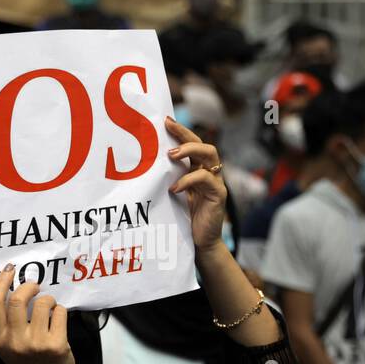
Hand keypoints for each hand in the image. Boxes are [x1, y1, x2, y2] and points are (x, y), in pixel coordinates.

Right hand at [0, 265, 75, 363]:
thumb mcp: (8, 348)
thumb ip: (7, 324)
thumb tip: (13, 288)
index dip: (1, 282)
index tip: (9, 270)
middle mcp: (15, 342)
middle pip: (18, 299)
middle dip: (29, 286)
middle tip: (35, 286)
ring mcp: (36, 344)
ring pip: (43, 303)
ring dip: (49, 300)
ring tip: (50, 309)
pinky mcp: (56, 345)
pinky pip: (59, 312)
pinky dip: (60, 311)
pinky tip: (59, 322)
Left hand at [166, 115, 227, 255]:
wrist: (200, 243)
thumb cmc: (184, 219)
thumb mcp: (173, 195)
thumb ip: (168, 179)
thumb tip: (145, 163)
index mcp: (199, 170)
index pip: (192, 143)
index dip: (181, 131)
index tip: (165, 120)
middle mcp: (210, 173)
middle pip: (203, 143)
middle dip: (185, 134)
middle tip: (167, 130)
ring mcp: (216, 182)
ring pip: (210, 155)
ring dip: (189, 151)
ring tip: (171, 156)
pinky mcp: (219, 195)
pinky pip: (206, 179)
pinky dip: (188, 181)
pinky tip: (174, 188)